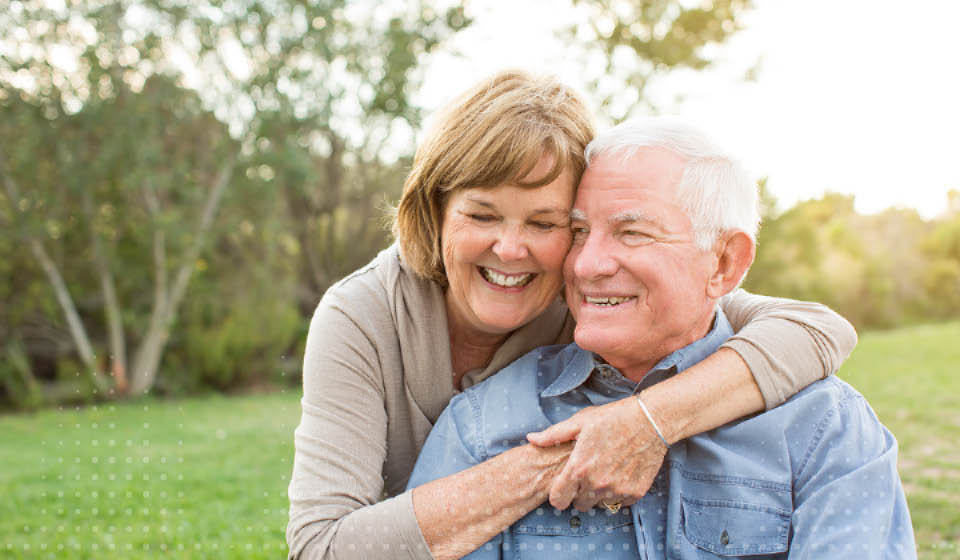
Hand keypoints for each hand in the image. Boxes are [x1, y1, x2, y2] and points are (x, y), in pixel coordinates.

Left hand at [526, 397, 667, 510]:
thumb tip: (531, 438)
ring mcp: (617, 490)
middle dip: (580, 493)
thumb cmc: (613, 418)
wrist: (650, 420)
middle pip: (579, 505)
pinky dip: (618, 492)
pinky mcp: (635, 492)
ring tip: (605, 471)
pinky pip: (620, 502)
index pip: (558, 500)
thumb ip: (553, 435)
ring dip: (599, 493)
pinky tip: (620, 473)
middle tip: (587, 474)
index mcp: (578, 468)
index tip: (564, 486)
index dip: (559, 494)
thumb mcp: (579, 422)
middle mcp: (596, 484)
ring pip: (599, 504)